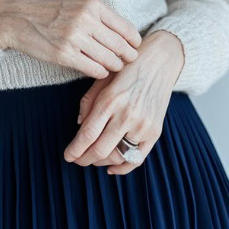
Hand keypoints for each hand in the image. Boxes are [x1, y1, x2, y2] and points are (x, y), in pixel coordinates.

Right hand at [0, 0, 141, 78]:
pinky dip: (101, 72)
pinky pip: (93, 69)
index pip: (125, 27)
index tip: (136, 47)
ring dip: (115, 66)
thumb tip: (127, 37)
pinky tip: (100, 70)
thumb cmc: (52, 13)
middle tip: (130, 61)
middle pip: (119, 45)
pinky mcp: (64, 55)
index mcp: (92, 5)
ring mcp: (74, 38)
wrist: (20, 19)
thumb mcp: (79, 5)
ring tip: (115, 66)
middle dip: (128, 56)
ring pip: (108, 59)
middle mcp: (85, 19)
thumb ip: (101, 17)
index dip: (134, 41)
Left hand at [63, 30, 184, 174]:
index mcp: (111, 99)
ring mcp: (143, 125)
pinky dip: (123, 168)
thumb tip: (80, 125)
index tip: (68, 155)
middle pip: (100, 149)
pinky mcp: (155, 132)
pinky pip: (137, 159)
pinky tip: (111, 167)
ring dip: (101, 162)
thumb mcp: (103, 77)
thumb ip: (89, 101)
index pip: (88, 134)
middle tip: (77, 159)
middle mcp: (127, 114)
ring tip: (92, 158)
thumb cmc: (127, 67)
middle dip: (84, 159)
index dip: (75, 149)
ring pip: (118, 156)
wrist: (160, 61)